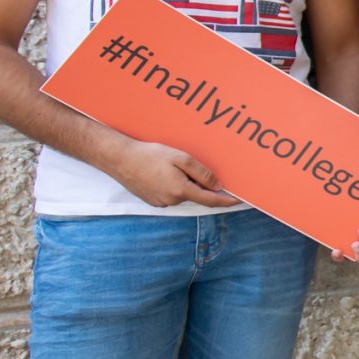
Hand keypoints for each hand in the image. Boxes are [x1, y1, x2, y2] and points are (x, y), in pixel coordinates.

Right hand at [108, 138, 237, 208]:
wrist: (119, 159)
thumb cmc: (150, 155)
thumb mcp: (180, 158)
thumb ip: (202, 173)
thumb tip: (217, 186)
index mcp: (180, 191)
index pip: (210, 200)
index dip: (226, 201)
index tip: (239, 201)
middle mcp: (171, 201)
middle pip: (196, 196)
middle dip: (201, 186)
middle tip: (196, 170)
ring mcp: (161, 202)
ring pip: (183, 195)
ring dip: (186, 184)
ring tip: (174, 167)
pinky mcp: (152, 201)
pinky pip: (171, 195)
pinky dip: (175, 186)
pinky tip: (164, 172)